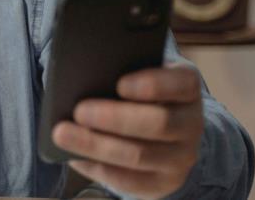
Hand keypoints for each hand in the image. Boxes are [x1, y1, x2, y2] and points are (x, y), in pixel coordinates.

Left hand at [52, 64, 203, 199]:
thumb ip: (122, 72)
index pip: (182, 83)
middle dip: (115, 117)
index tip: (119, 84)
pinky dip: (99, 168)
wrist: (167, 135)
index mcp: (187, 89)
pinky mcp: (163, 182)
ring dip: (97, 145)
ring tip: (63, 134)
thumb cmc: (143, 95)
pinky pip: (130, 181)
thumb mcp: (142, 76)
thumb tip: (84, 78)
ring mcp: (181, 157)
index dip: (153, 84)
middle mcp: (191, 124)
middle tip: (79, 110)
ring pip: (139, 155)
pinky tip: (75, 156)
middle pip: (158, 123)